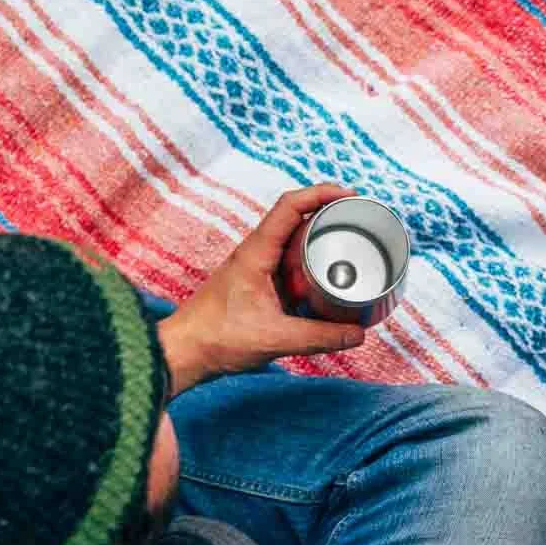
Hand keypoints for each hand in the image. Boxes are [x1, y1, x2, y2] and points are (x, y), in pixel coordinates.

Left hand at [159, 183, 370, 391]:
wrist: (186, 351)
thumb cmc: (217, 338)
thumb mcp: (275, 339)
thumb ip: (320, 337)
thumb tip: (357, 334)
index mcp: (256, 253)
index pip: (290, 206)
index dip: (321, 193)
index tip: (349, 196)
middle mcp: (256, 252)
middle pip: (296, 218)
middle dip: (329, 215)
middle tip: (359, 221)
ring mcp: (256, 266)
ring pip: (293, 241)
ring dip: (320, 239)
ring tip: (351, 247)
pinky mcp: (257, 282)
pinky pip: (289, 262)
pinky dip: (310, 262)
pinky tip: (326, 279)